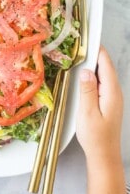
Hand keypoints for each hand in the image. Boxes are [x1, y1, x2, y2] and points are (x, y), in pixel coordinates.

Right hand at [76, 45, 122, 162]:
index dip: (97, 49)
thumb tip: (86, 71)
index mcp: (111, 92)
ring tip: (78, 56)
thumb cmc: (96, 137)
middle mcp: (114, 92)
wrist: (104, 156)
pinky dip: (92, 75)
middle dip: (94, 54)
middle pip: (105, 67)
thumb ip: (87, 90)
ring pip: (103, 74)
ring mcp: (112, 97)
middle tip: (78, 44)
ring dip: (92, 64)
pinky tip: (83, 76)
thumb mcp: (88, 112)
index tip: (88, 37)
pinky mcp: (107, 102)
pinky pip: (101, 82)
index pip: (106, 64)